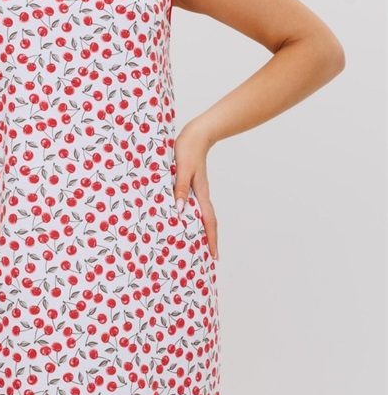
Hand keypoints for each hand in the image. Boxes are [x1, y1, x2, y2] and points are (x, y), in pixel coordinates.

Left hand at [173, 122, 218, 259]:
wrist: (195, 135)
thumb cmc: (186, 150)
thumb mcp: (181, 170)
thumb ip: (180, 189)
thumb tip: (180, 211)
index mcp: (201, 194)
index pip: (209, 222)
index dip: (212, 240)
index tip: (214, 257)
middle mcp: (202, 195)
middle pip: (208, 223)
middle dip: (210, 240)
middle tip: (209, 258)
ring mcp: (198, 191)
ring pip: (202, 215)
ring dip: (202, 231)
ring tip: (198, 245)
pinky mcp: (193, 185)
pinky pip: (196, 206)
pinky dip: (194, 218)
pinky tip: (186, 220)